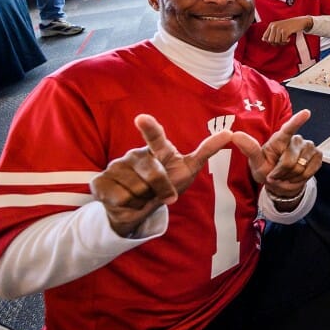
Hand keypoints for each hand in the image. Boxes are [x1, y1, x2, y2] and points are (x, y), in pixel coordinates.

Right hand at [89, 114, 233, 236]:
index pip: (155, 137)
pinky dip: (129, 206)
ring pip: (137, 189)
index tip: (142, 118)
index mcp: (155, 150)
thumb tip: (229, 132)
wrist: (138, 210)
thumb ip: (205, 151)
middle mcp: (134, 154)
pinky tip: (126, 201)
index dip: (150, 128)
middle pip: (154, 176)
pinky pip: (120, 198)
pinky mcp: (100, 181)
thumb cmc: (166, 186)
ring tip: (143, 196)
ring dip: (145, 200)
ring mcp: (115, 166)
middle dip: (163, 191)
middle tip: (162, 194)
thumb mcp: (188, 169)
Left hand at [232, 109, 319, 204]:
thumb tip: (235, 135)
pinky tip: (297, 176)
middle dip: (281, 173)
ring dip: (291, 177)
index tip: (306, 113)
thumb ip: (249, 149)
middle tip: (275, 175)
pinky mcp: (318, 155)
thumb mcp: (255, 162)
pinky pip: (311, 170)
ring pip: (301, 167)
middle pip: (290, 161)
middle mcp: (296, 139)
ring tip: (286, 175)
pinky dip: (302, 178)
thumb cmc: (267, 169)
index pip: (289, 128)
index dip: (297, 120)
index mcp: (280, 138)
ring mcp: (308, 146)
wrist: (281, 182)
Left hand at [262, 17, 310, 44]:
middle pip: (270, 40)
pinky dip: (286, 41)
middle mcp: (274, 26)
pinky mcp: (285, 31)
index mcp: (272, 25)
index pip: (265, 37)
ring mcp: (280, 28)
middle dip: (276, 43)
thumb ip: (271, 32)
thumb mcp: (279, 27)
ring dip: (282, 43)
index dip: (269, 41)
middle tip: (281, 41)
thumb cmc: (289, 26)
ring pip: (276, 41)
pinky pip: (283, 41)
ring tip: (286, 39)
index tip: (276, 41)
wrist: (299, 21)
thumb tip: (263, 40)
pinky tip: (289, 38)